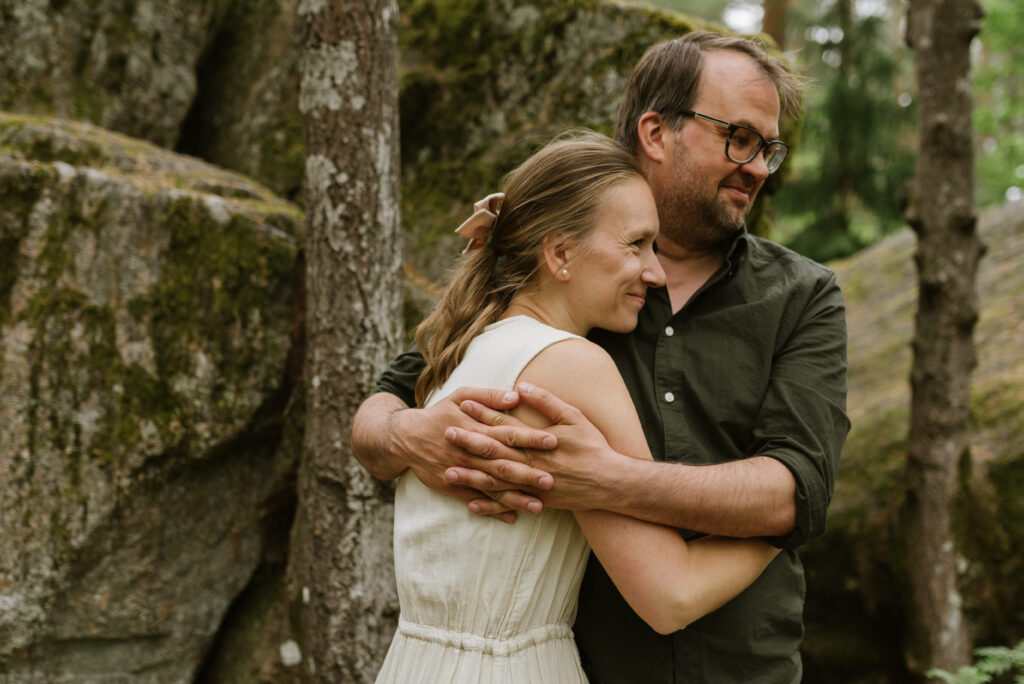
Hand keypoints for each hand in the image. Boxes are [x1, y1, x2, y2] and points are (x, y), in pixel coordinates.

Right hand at [392, 386, 556, 520]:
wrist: (405, 438)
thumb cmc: (439, 414)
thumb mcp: (461, 396)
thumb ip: (489, 396)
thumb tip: (516, 396)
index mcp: (474, 428)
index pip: (508, 433)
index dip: (530, 437)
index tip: (553, 441)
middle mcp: (469, 452)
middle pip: (502, 463)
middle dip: (527, 473)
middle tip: (552, 480)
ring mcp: (461, 472)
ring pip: (491, 486)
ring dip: (514, 497)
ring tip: (538, 506)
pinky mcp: (453, 487)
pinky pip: (476, 500)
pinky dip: (493, 510)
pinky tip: (512, 517)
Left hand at [447, 382, 622, 511]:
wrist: (611, 483)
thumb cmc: (594, 446)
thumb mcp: (574, 417)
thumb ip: (547, 402)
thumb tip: (522, 386)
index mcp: (538, 440)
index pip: (505, 424)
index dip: (483, 413)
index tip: (463, 404)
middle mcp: (532, 463)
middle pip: (494, 451)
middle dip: (468, 441)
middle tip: (446, 432)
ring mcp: (533, 485)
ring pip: (496, 480)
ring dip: (471, 475)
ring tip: (447, 469)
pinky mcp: (537, 501)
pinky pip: (509, 504)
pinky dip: (490, 506)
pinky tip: (470, 504)